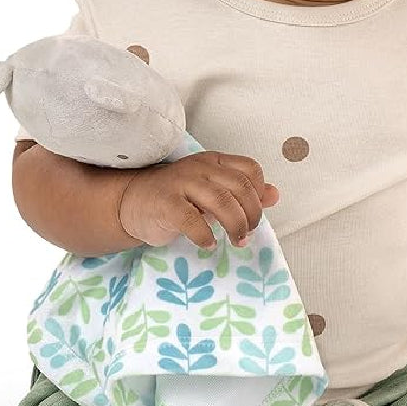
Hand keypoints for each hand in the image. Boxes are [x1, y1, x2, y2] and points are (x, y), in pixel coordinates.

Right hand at [117, 151, 279, 249]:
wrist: (131, 202)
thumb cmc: (176, 198)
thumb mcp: (213, 192)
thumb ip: (243, 193)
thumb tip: (275, 195)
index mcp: (214, 162)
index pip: (250, 169)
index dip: (259, 193)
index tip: (255, 214)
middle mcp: (200, 167)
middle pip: (240, 187)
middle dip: (251, 215)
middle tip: (247, 234)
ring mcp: (182, 183)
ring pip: (221, 201)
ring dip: (235, 226)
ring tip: (236, 241)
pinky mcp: (165, 203)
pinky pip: (192, 219)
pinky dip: (205, 235)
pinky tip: (208, 243)